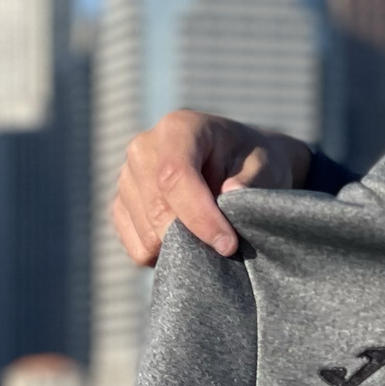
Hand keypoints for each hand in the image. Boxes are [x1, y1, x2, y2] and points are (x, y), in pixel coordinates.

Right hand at [109, 109, 313, 263]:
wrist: (235, 165)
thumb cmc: (252, 163)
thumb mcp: (264, 165)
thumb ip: (250, 179)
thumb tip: (230, 194)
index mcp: (178, 127)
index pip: (175, 175)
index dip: (200, 216)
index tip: (228, 245)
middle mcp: (143, 148)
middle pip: (157, 210)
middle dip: (194, 239)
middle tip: (228, 249)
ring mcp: (126, 178)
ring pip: (147, 236)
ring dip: (182, 249)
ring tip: (211, 236)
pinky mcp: (121, 208)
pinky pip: (138, 249)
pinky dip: (166, 257)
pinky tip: (189, 241)